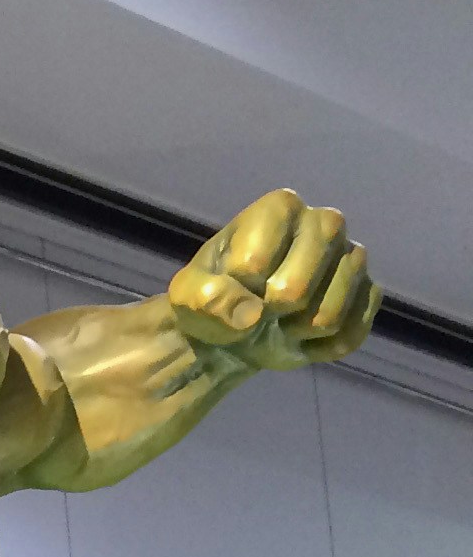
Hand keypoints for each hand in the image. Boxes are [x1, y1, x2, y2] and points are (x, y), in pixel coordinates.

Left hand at [169, 190, 377, 369]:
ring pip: (328, 317)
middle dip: (266, 315)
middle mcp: (325, 223)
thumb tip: (252, 315)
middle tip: (258, 309)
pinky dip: (319, 348)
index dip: (237, 289)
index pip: (254, 265)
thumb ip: (205, 298)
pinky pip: (351, 332)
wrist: (234, 327)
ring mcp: (352, 257)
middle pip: (296, 290)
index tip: (233, 286)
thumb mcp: (188, 296)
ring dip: (293, 334)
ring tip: (279, 321)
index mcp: (280, 208)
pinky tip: (301, 336)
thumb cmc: (212, 297)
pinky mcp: (368, 291)